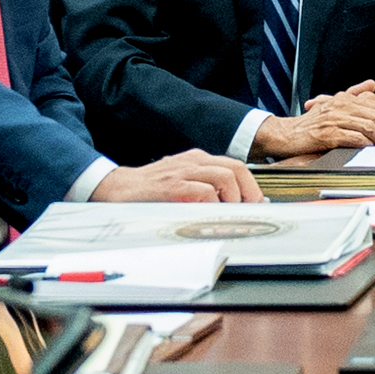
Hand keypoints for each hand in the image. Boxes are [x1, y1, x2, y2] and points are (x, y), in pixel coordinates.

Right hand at [93, 149, 261, 203]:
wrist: (118, 189)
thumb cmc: (151, 190)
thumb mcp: (183, 182)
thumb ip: (207, 188)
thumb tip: (234, 204)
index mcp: (198, 160)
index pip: (235, 166)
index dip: (251, 186)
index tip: (256, 203)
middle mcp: (194, 161)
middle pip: (236, 168)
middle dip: (249, 191)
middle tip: (249, 209)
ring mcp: (184, 172)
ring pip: (225, 177)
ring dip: (233, 198)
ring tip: (229, 212)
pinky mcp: (173, 186)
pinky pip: (204, 192)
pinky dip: (213, 204)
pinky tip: (210, 214)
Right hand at [254, 81, 374, 157]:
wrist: (285, 134)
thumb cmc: (310, 123)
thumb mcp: (331, 104)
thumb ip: (353, 93)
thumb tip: (372, 83)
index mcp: (343, 99)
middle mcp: (340, 107)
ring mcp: (333, 120)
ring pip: (368, 127)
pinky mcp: (327, 135)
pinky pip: (353, 138)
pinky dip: (365, 144)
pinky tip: (369, 148)